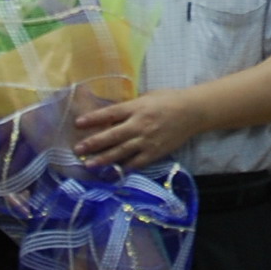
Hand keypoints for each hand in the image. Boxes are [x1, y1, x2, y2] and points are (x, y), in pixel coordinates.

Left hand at [73, 89, 204, 167]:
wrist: (193, 112)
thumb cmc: (168, 100)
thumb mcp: (146, 97)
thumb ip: (129, 107)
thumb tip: (110, 115)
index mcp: (136, 107)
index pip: (110, 113)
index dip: (93, 119)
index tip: (78, 124)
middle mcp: (139, 124)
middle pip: (112, 135)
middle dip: (93, 143)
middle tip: (78, 150)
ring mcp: (147, 140)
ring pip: (121, 152)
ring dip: (104, 159)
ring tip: (90, 164)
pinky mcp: (155, 152)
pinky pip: (137, 162)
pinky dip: (125, 167)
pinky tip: (114, 172)